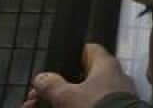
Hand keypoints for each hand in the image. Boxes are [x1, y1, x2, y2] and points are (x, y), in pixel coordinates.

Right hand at [22, 44, 136, 107]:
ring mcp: (114, 94)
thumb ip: (51, 85)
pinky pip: (89, 103)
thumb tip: (41, 79)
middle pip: (80, 76)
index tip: (53, 65)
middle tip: (38, 95)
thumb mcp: (66, 95)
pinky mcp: (112, 106)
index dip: (69, 55)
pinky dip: (72, 106)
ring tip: (38, 105)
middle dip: (57, 85)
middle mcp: (113, 77)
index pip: (88, 50)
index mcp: (106, 64)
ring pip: (82, 93)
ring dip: (61, 99)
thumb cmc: (97, 105)